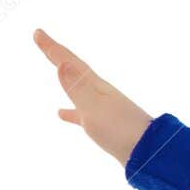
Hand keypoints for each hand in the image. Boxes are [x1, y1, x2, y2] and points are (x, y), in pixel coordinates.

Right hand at [33, 28, 151, 165]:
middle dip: (59, 57)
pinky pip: (84, 115)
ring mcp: (105, 111)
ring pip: (80, 90)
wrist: (151, 156)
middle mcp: (101, 95)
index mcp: (97, 87)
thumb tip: (63, 63)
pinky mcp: (108, 129)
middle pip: (75, 71)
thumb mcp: (95, 108)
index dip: (53, 49)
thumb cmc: (122, 132)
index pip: (71, 63)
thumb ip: (78, 87)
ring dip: (66, 79)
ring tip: (55, 71)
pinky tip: (63, 114)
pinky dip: (72, 112)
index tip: (38, 32)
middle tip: (44, 42)